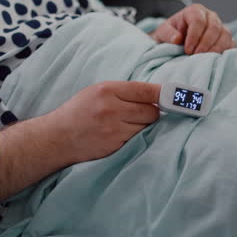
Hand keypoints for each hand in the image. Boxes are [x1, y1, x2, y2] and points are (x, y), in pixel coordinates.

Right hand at [0, 81, 160, 204]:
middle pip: (152, 111)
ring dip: (142, 126)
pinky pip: (136, 140)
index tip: (179, 95)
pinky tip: (121, 135)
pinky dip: (134, 138)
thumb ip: (122, 92)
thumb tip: (154, 94)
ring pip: (146, 127)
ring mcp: (114, 130)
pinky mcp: (115, 146)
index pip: (146, 90)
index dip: (165, 94)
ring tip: (127, 125)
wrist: (58, 137)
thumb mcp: (96, 92)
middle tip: (141, 114)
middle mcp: (112, 109)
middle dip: (151, 113)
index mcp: (107, 90)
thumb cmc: (78, 112)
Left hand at [150, 4, 236, 54]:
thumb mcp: (163, 32)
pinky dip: (224, 52)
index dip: (194, 37)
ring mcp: (220, 26)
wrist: (176, 41)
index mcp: (194, 11)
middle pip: (214, 28)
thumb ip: (167, 34)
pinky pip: (230, 44)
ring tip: (203, 59)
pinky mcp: (225, 38)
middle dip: (204, 44)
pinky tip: (213, 60)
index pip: (198, 21)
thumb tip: (177, 39)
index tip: (187, 50)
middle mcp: (210, 16)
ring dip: (215, 49)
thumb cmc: (171, 35)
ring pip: (225, 35)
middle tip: (195, 56)